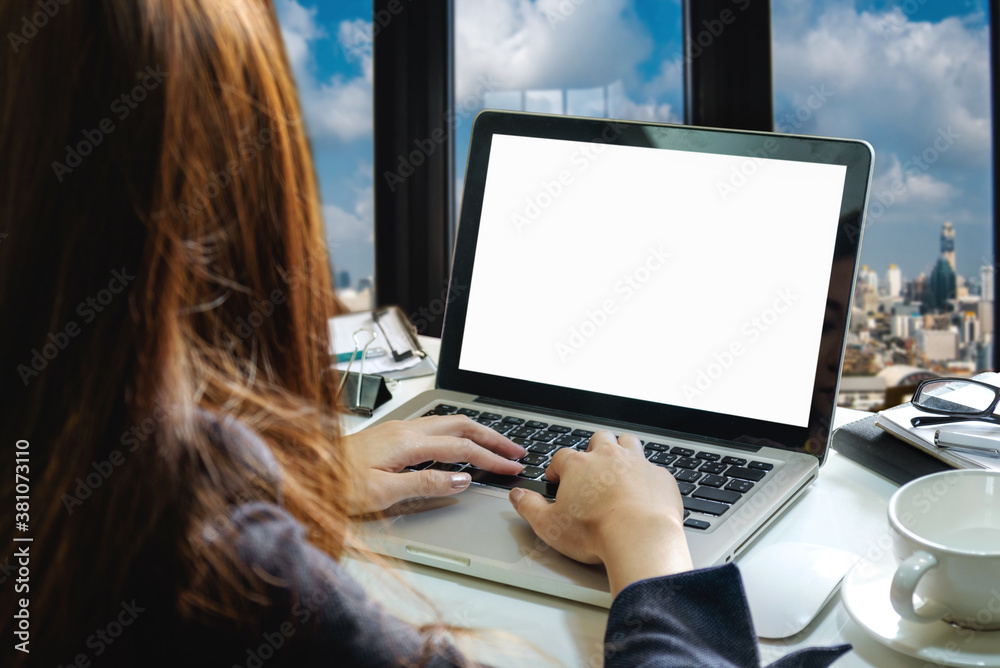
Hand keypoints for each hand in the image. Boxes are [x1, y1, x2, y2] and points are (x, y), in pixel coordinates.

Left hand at [343, 415, 524, 513]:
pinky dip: (458, 434)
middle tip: (517, 452)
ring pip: (449, 423)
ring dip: (477, 433)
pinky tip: (461, 444)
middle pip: (461, 426)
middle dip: (493, 437)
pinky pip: (435, 427)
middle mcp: (405, 429)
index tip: (512, 469)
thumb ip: (425, 484)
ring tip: (497, 445)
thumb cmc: (335, 485)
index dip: (491, 458)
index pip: (462, 448)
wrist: (304, 472)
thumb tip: (462, 480)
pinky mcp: (391, 435)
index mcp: (407, 442)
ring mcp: (398, 429)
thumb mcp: (383, 493)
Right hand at [508, 430, 691, 596]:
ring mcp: (637, 463)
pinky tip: (646, 491)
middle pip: (599, 439)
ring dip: (622, 450)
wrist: (640, 538)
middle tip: (591, 469)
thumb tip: (517, 496)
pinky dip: (648, 477)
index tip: (557, 479)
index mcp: (579, 466)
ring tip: (619, 468)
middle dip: (594, 450)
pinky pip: (654, 468)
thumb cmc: (595, 532)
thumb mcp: (549, 525)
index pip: (562, 457)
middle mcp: (608, 457)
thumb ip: (529, 507)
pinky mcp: (660, 477)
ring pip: (628, 442)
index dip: (558, 468)